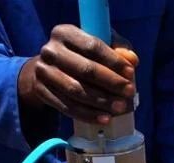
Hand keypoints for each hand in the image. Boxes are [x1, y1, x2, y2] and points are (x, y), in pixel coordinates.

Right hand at [18, 24, 137, 124]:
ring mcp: (43, 72)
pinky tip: (104, 118)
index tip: (131, 72)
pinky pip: (67, 107)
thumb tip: (133, 60)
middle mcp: (50, 51)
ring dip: (101, 101)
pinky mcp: (41, 91)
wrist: (47, 70)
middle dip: (111, 83)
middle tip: (129, 92)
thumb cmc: (79, 55)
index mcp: (64, 33)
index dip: (113, 61)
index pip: (92, 46)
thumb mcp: (96, 46)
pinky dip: (88, 115)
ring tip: (120, 107)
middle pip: (84, 69)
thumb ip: (117, 49)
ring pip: (76, 90)